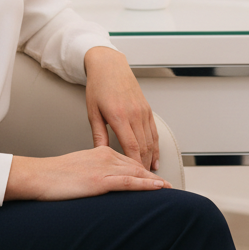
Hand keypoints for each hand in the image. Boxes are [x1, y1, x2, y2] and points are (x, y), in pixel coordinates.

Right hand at [5, 147, 168, 200]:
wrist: (38, 176)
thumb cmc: (53, 175)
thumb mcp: (77, 168)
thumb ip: (92, 170)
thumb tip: (99, 180)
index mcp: (101, 152)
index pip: (129, 160)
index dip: (144, 169)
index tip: (155, 177)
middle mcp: (106, 156)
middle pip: (137, 165)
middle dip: (153, 175)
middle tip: (168, 185)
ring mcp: (104, 168)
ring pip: (137, 173)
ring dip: (155, 181)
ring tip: (168, 189)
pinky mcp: (101, 180)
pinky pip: (129, 182)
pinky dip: (146, 185)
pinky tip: (157, 188)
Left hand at [84, 46, 159, 170]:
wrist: (109, 66)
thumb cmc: (98, 87)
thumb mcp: (93, 112)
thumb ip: (98, 135)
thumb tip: (100, 154)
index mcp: (119, 116)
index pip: (130, 147)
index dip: (134, 165)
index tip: (134, 178)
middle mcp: (134, 114)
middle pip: (143, 147)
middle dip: (143, 167)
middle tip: (142, 183)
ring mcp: (143, 111)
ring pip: (151, 141)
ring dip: (151, 159)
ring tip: (149, 176)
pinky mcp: (147, 109)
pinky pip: (154, 132)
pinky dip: (156, 147)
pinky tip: (154, 158)